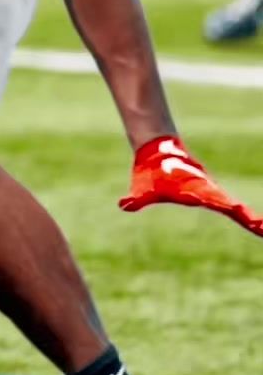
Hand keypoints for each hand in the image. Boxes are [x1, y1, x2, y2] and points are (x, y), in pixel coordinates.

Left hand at [119, 136, 262, 236]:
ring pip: (233, 207)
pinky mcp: (209, 194)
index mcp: (195, 190)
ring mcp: (210, 192)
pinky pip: (229, 207)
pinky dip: (242, 215)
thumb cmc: (149, 171)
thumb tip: (123, 205)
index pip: (216, 201)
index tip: (243, 213)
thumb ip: (136, 198)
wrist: (155, 150)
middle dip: (248, 218)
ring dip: (249, 218)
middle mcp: (207, 190)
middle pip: (232, 207)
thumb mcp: (143, 187)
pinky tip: (253, 224)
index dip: (230, 208)